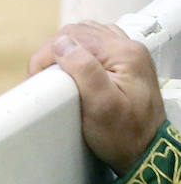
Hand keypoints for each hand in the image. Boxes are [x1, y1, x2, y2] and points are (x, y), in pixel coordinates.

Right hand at [28, 21, 164, 173]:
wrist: (145, 151)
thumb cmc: (125, 135)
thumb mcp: (101, 106)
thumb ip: (84, 70)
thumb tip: (62, 44)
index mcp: (125, 54)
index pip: (74, 36)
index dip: (48, 54)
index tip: (37, 76)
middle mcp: (129, 49)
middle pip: (79, 32)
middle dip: (54, 50)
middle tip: (43, 75)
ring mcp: (129, 56)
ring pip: (87, 35)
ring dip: (67, 48)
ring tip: (57, 70)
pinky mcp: (126, 64)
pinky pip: (97, 44)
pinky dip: (80, 51)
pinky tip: (75, 67)